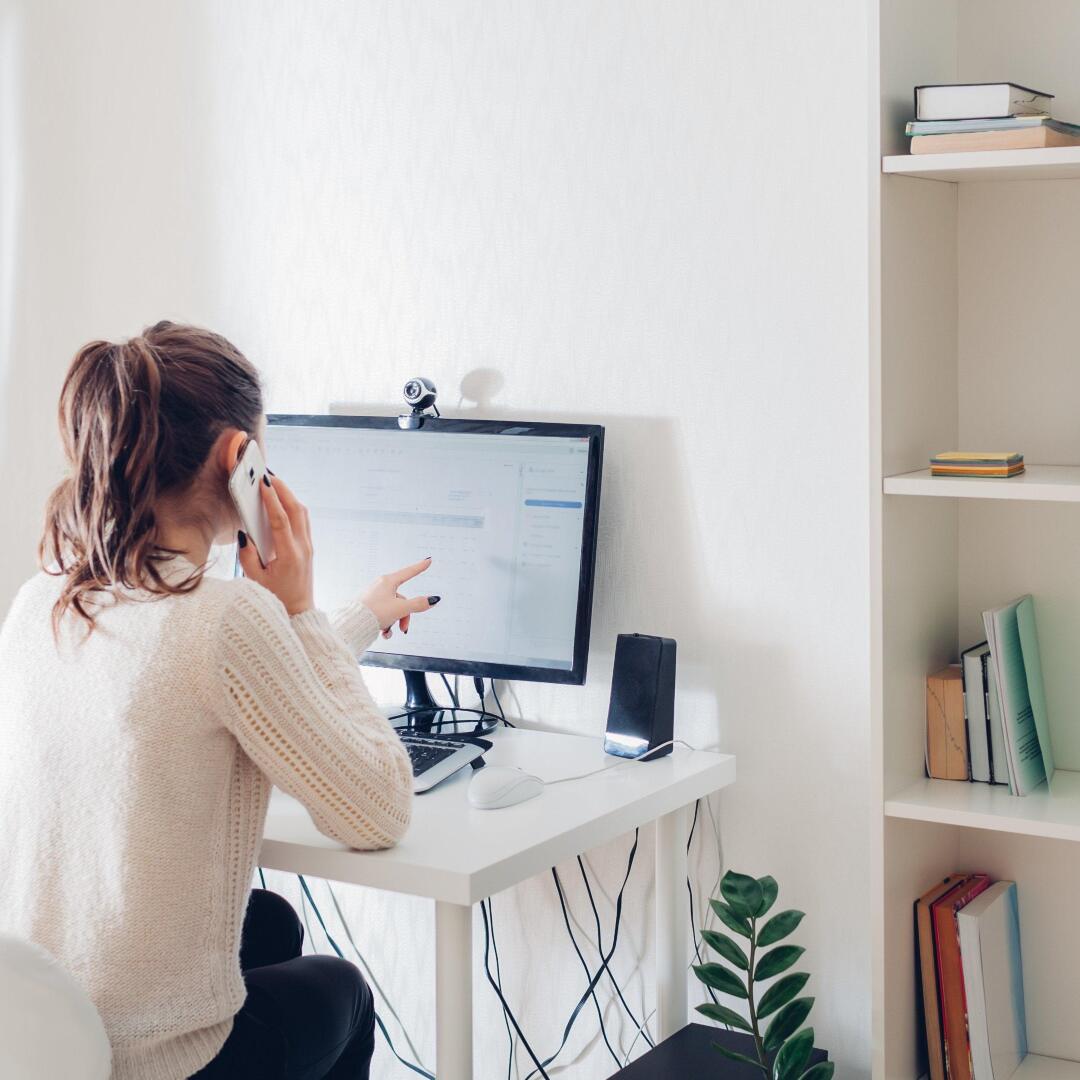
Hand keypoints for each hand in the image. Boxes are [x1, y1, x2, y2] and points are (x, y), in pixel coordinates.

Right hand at [237, 474, 314, 616]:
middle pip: (297, 510)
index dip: (272, 499)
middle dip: (283, 490)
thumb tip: (243, 534)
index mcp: (290, 555)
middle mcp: (303, 548)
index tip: (264, 483)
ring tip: (274, 484)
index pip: (281, 520)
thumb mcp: (255, 579)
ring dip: (289, 496)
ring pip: (302, 513)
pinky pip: (303, 521)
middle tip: (268, 475)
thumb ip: (247, 555)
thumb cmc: (275, 598)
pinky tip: (282, 502)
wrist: (299, 612)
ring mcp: (308, 547)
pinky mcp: (308, 547)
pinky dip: (293, 507)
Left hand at [362, 557, 439, 637]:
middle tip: (404, 628)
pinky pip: (383, 614)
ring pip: (393, 609)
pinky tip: (383, 633)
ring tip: (388, 632)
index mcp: (388, 582)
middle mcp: (380, 587)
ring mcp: (374, 597)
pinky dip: (386, 625)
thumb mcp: (400, 609)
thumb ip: (418, 604)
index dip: (420, 567)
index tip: (428, 560)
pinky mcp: (368, 607)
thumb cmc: (374, 612)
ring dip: (395, 622)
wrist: (352, 624)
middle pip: (402, 600)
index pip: (409, 572)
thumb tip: (432, 600)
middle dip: (405, 616)